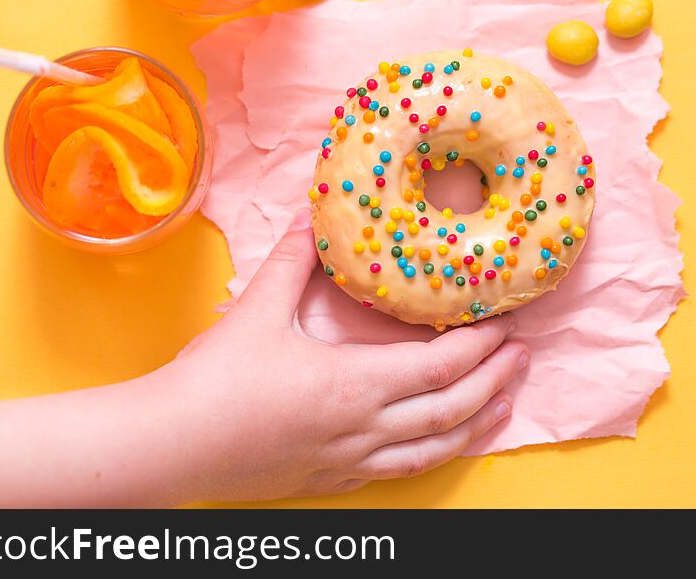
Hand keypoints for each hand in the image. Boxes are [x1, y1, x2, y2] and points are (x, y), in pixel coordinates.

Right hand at [165, 211, 528, 501]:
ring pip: (436, 449)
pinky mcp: (334, 478)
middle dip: (496, 380)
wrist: (171, 446)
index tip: (505, 326)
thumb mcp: (257, 311)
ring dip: (478, 424)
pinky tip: (444, 445)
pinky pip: (402, 471)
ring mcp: (352, 460)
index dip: (481, 348)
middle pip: (452, 408)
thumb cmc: (214, 382)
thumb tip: (315, 217)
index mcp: (353, 383)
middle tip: (524, 355)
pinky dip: (437, 454)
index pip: (441, 367)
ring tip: (507, 402)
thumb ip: (293, 262)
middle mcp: (364, 427)